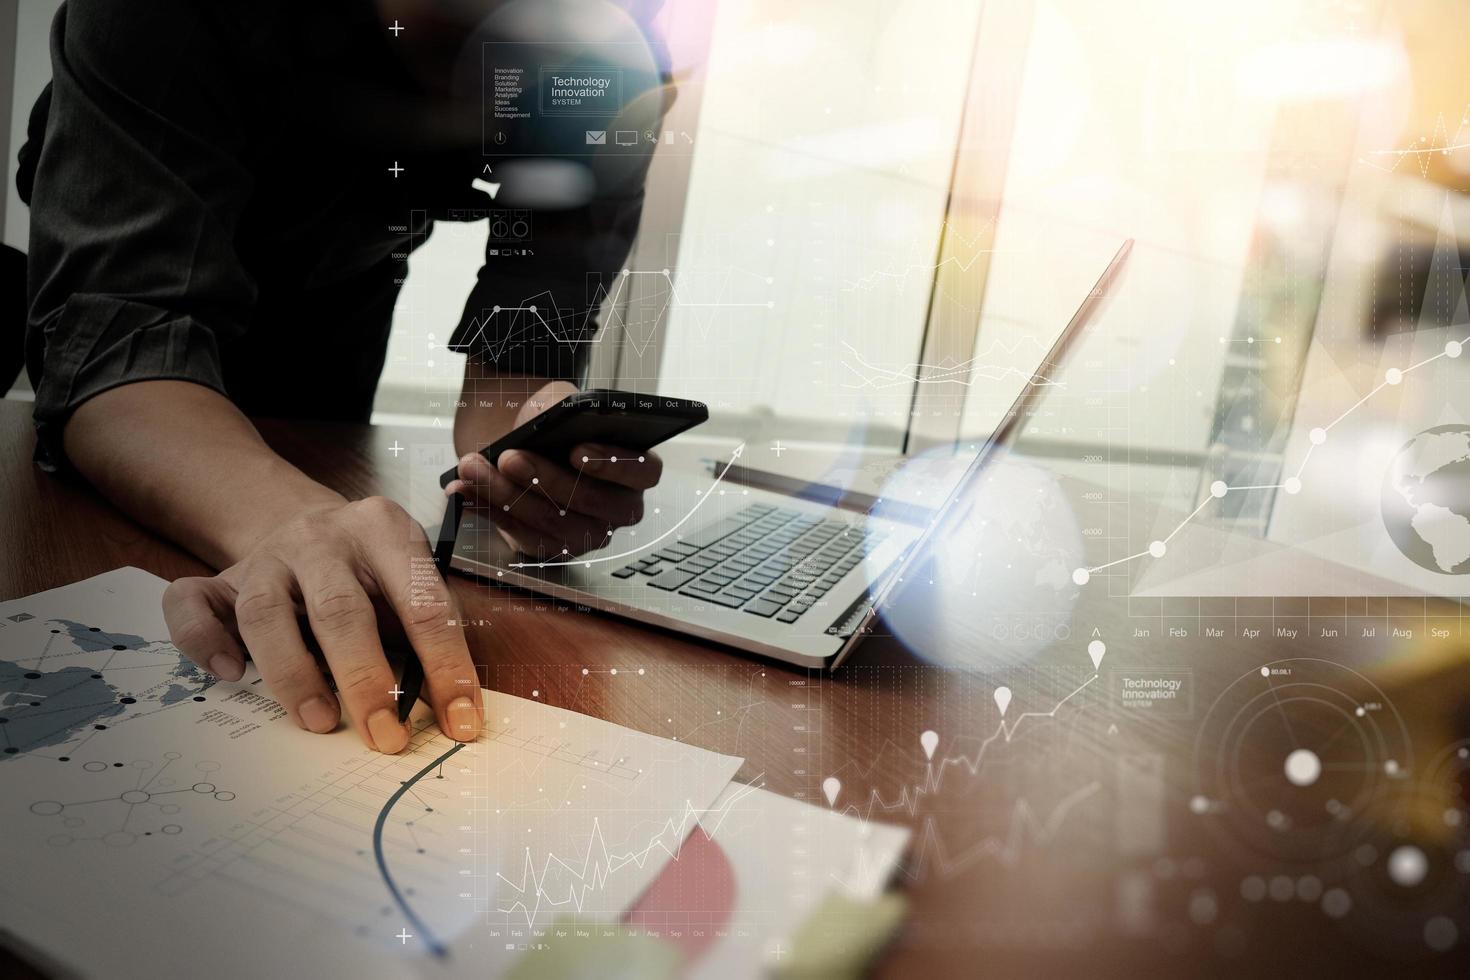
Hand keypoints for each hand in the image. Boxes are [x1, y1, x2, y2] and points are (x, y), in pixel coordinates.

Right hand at [162, 497, 482, 752]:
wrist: (310, 526)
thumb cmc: (373, 573)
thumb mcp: (410, 584)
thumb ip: (426, 635)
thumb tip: (450, 712)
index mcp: (384, 529)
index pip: (422, 604)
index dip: (444, 667)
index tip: (459, 724)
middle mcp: (322, 536)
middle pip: (341, 609)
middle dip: (366, 680)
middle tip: (384, 737)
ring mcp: (266, 556)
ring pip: (264, 612)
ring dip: (293, 674)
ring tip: (320, 721)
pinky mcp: (218, 578)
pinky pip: (193, 605)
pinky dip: (204, 642)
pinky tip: (229, 674)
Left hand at [444, 381, 663, 556]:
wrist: (522, 442)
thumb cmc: (551, 423)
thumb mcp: (560, 401)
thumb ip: (564, 405)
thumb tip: (554, 417)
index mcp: (637, 467)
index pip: (644, 471)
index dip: (614, 465)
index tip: (575, 450)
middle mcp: (619, 507)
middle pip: (592, 504)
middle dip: (545, 479)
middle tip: (509, 457)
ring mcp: (587, 533)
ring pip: (553, 523)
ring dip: (506, 495)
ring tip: (472, 468)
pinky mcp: (552, 548)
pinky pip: (523, 536)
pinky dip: (489, 510)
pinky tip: (464, 491)